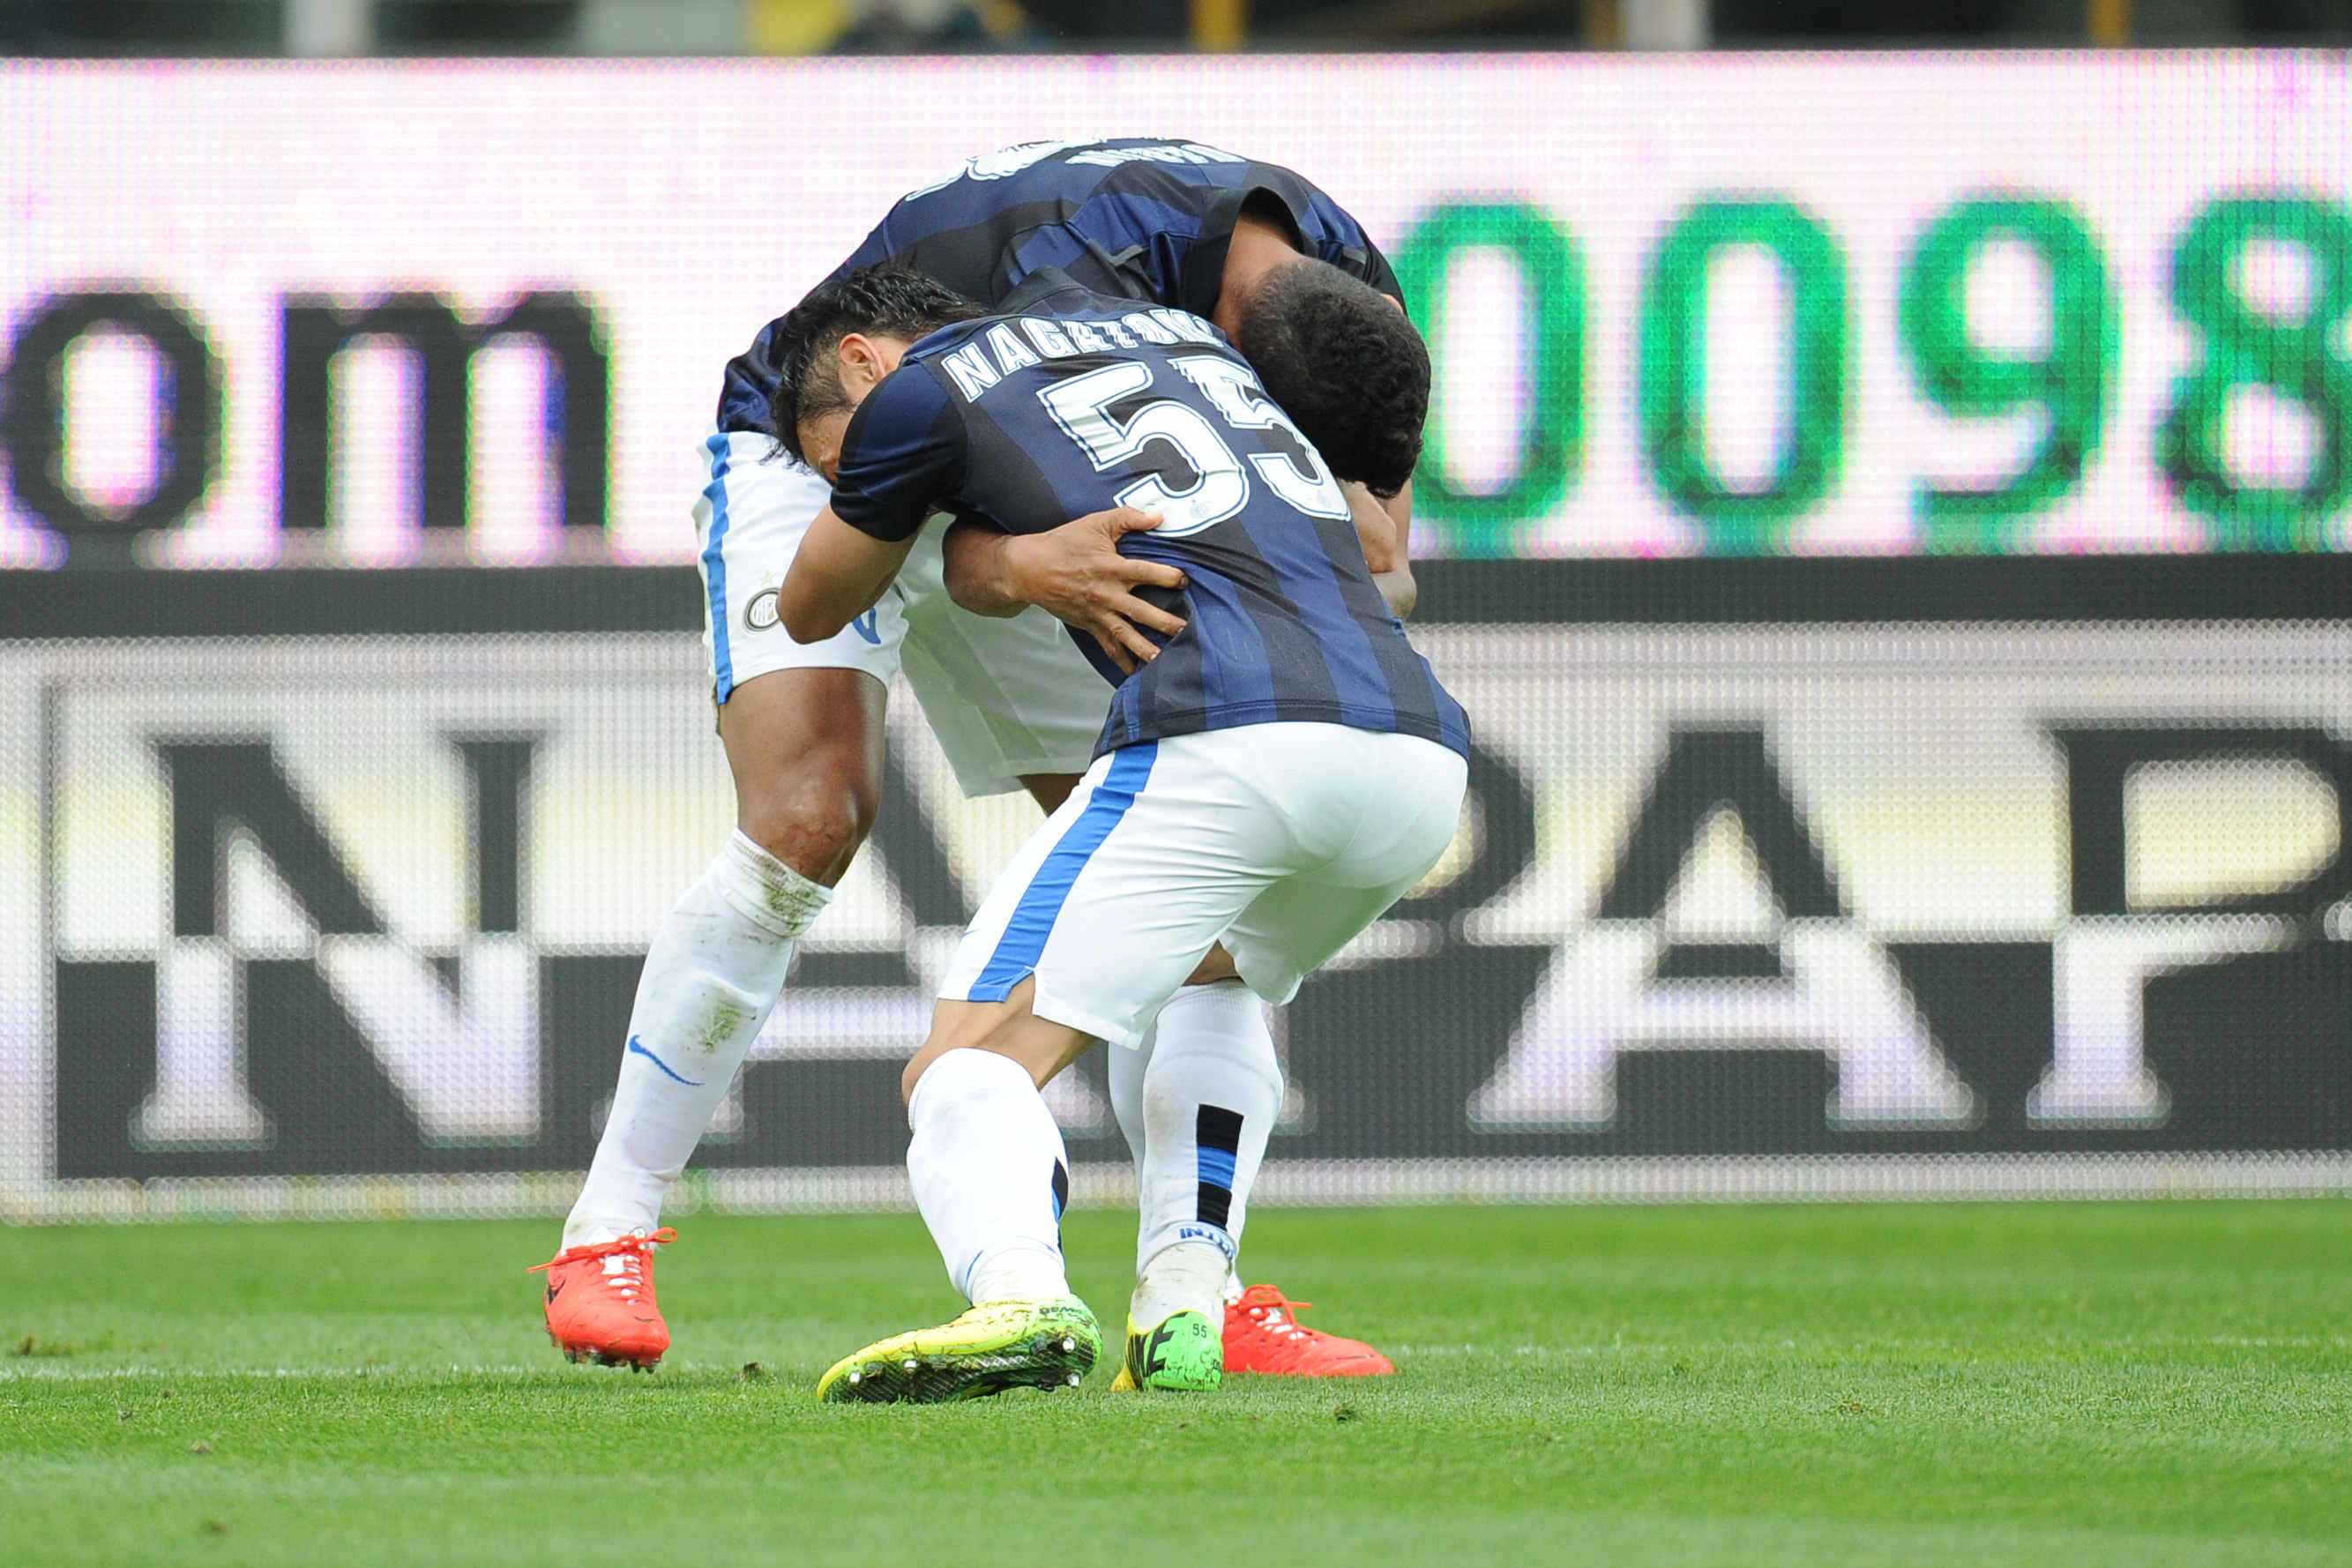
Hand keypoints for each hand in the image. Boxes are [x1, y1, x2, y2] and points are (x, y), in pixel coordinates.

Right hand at [973, 509, 1188, 674]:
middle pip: (1141, 611)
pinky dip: (1121, 660)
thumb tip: (1159, 516)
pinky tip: (1136, 673)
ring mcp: (1098, 612)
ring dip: (1145, 648)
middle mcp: (1107, 593)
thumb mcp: (1095, 523)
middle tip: (1185, 630)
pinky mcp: (1089, 625)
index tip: (1184, 581)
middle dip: (1164, 622)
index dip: (1168, 577)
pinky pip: (1108, 646)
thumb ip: (1129, 517)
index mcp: (1112, 567)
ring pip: (1125, 634)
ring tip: (1164, 660)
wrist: (1029, 568)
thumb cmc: (1064, 543)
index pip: (1147, 573)